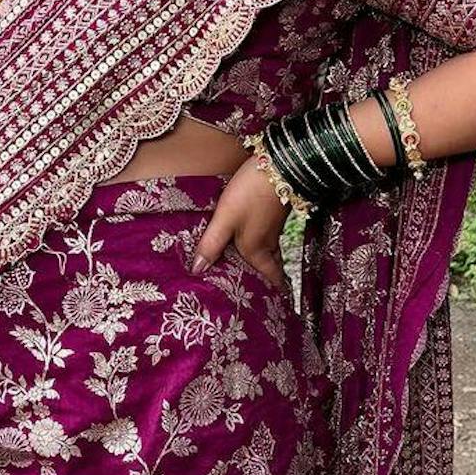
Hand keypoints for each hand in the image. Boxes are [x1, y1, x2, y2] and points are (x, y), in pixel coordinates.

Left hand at [191, 156, 290, 291]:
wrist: (278, 164)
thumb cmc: (250, 194)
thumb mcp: (225, 219)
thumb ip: (211, 244)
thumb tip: (197, 271)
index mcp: (257, 250)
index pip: (270, 279)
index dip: (272, 295)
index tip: (272, 310)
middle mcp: (268, 243)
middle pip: (270, 269)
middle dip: (267, 283)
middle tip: (261, 297)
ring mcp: (272, 228)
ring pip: (270, 254)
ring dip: (264, 265)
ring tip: (254, 274)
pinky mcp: (272, 214)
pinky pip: (267, 239)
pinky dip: (262, 248)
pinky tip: (251, 242)